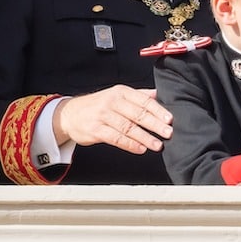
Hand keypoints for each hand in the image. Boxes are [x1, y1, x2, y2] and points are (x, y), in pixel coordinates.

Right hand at [53, 85, 172, 153]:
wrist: (70, 114)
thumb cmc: (99, 104)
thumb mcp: (118, 94)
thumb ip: (138, 95)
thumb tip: (159, 94)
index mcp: (121, 92)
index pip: (143, 100)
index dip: (158, 110)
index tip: (170, 119)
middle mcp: (112, 102)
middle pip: (138, 114)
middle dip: (155, 125)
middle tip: (168, 133)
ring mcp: (103, 116)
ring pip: (128, 127)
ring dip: (145, 137)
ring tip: (157, 144)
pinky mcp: (96, 130)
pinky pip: (116, 138)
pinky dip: (130, 144)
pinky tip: (140, 149)